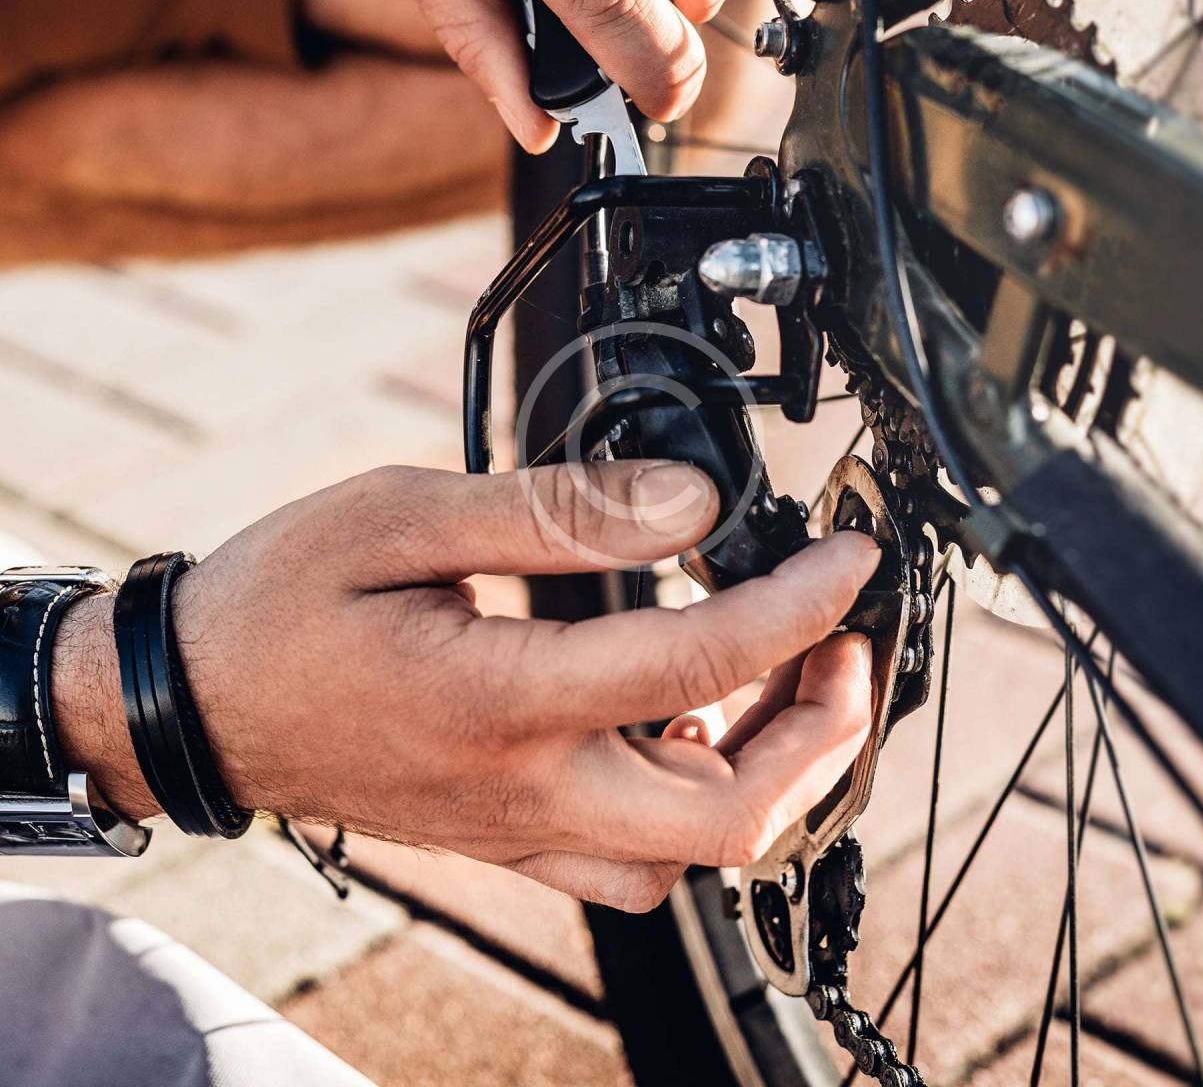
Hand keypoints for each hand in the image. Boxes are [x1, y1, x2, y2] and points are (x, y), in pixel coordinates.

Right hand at [53, 461, 877, 911]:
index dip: (799, 605)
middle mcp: (523, 787)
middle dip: (819, 733)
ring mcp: (517, 827)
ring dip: (764, 773)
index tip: (845, 561)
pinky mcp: (505, 837)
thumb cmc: (281, 603)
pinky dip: (691, 804)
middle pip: (729, 816)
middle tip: (839, 647)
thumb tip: (689, 503)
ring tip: (775, 678)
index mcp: (502, 697)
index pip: (701, 660)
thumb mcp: (406, 513)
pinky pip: (631, 863)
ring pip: (690, 856)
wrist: (191, 704)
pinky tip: (683, 722)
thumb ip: (559, 510)